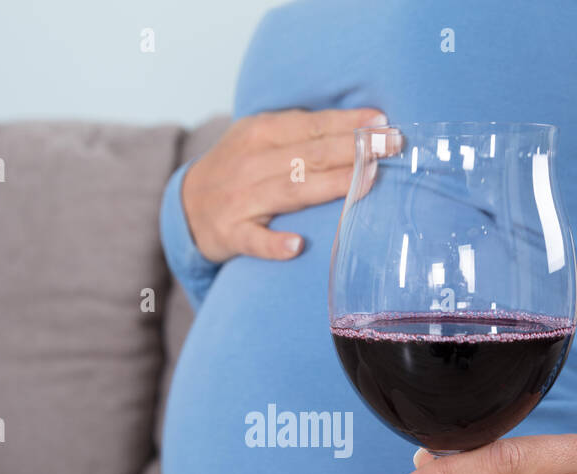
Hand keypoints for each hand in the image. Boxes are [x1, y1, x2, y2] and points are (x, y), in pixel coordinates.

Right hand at [181, 107, 385, 262]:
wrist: (186, 205)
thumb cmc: (239, 169)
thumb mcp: (261, 138)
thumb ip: (302, 133)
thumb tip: (362, 128)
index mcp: (261, 133)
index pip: (313, 126)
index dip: (349, 124)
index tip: (383, 124)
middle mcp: (251, 162)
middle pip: (309, 154)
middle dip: (353, 149)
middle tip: (390, 147)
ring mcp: (240, 200)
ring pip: (290, 190)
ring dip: (329, 185)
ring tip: (366, 182)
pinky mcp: (231, 233)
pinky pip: (254, 240)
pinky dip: (274, 244)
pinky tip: (297, 246)